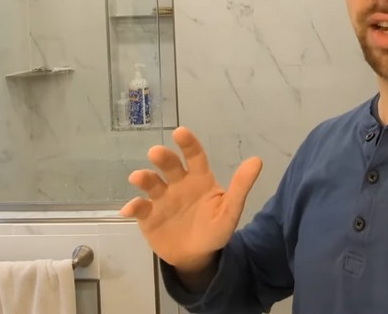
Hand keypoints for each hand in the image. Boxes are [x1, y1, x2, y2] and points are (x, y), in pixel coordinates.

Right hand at [121, 127, 262, 271]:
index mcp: (199, 179)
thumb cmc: (214, 228)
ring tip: (138, 177)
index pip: (195, 156)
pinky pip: (140, 208)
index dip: (188, 144)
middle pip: (170, 166)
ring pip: (151, 183)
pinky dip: (133, 207)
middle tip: (156, 152)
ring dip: (144, 178)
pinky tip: (130, 209)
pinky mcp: (148, 216)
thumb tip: (257, 160)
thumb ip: (241, 186)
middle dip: (163, 157)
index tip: (180, 133)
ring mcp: (161, 198)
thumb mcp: (230, 210)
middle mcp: (178, 183)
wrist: (197, 256)